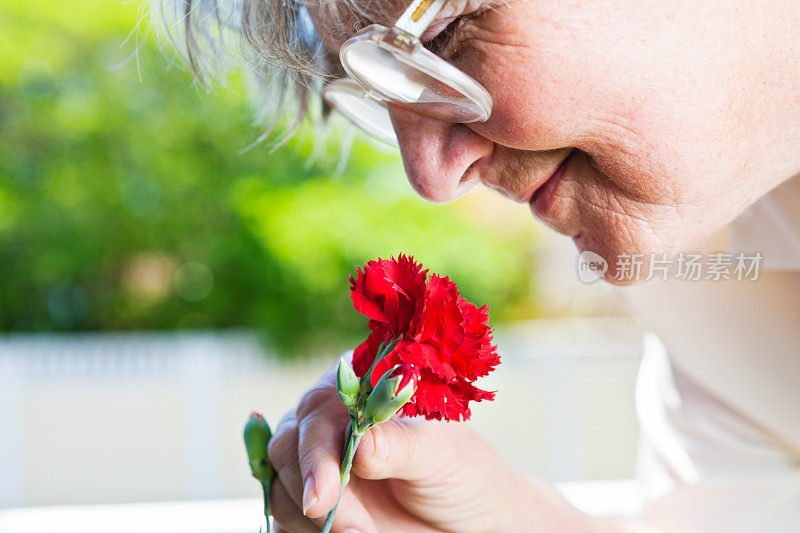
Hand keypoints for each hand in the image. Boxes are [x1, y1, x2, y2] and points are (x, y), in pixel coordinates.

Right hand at [266, 359, 536, 531]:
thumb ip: (397, 445)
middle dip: (314, 490)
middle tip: (354, 531)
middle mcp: (329, 423)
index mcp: (358, 391)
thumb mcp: (439, 456)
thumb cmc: (461, 474)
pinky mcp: (311, 506)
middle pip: (287, 446)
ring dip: (313, 521)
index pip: (319, 406)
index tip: (325, 493)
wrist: (469, 522)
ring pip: (280, 487)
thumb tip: (359, 442)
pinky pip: (284, 521)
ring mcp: (316, 465)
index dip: (316, 448)